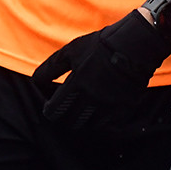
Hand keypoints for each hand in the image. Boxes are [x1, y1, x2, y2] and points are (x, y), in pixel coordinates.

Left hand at [31, 10, 170, 129]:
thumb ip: (51, 67)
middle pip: (72, 120)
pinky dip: (101, 122)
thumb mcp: (71, 51)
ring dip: (82, 121)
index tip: (49, 108)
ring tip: (79, 113)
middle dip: (64, 118)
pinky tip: (97, 113)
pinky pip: (109, 124)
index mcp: (77, 84)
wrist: (135, 45)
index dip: (49, 111)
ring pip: (90, 125)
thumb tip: (35, 80)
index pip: (56, 110)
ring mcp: (110, 104)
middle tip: (63, 112)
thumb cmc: (100, 45)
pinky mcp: (125, 107)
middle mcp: (93, 98)